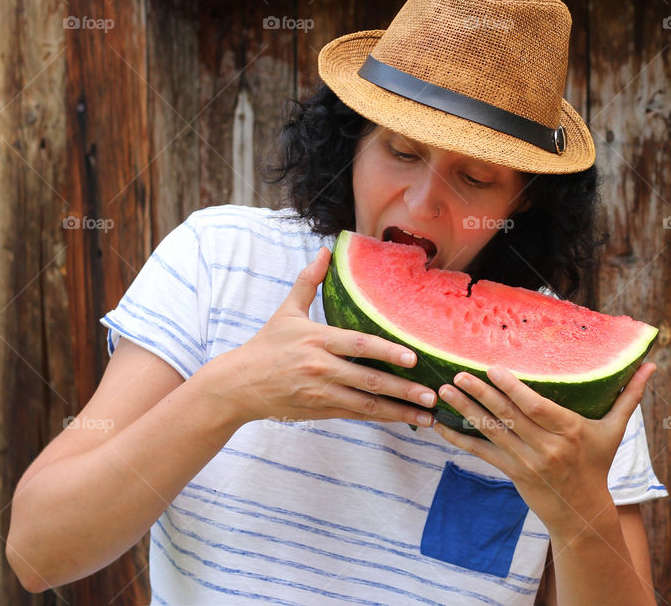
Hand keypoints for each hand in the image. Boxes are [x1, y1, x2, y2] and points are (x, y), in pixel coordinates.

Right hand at [203, 246, 437, 426]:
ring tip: (427, 413)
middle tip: (431, 394)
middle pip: (368, 380)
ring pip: (366, 405)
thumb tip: (325, 251)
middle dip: (402, 389)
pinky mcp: (320, 411)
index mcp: (316, 340)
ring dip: (398, 410)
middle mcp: (321, 368)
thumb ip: (309, 282)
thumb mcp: (286, 311)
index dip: (387, 352)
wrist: (239, 385)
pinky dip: (381, 418)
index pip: (358, 346)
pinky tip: (404, 419)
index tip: (413, 358)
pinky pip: (356, 415)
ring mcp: (321, 393)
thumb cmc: (267, 345)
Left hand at [431, 362, 656, 534]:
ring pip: (491, 432)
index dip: (512, 388)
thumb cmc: (598, 463)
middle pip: (508, 416)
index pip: (535, 407)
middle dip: (480, 393)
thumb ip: (630, 396)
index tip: (492, 368)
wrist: (583, 512)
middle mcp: (547, 447)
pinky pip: (482, 453)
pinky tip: (440, 425)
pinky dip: (460, 439)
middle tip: (458, 374)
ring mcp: (527, 462)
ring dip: (465, 410)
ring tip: (444, 391)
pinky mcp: (512, 473)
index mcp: (570, 431)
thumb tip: (652, 365)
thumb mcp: (615, 430)